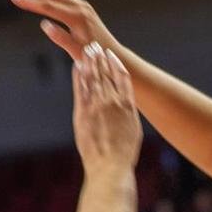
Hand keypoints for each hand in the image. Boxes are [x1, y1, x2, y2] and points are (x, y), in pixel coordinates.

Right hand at [7, 0, 117, 56]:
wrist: (113, 54)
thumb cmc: (94, 57)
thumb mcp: (77, 52)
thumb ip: (61, 38)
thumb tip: (44, 24)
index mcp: (76, 18)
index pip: (47, 6)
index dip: (28, 1)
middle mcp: (79, 7)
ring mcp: (81, 5)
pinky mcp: (81, 6)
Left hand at [74, 45, 141, 168]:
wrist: (110, 167)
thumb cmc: (123, 154)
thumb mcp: (133, 130)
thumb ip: (127, 113)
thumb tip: (124, 105)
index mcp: (128, 105)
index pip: (122, 77)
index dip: (116, 63)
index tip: (111, 54)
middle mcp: (113, 102)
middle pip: (106, 74)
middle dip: (100, 58)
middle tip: (95, 44)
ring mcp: (97, 106)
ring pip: (93, 78)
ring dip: (90, 62)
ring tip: (87, 49)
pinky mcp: (83, 113)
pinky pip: (81, 89)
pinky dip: (79, 75)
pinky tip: (77, 65)